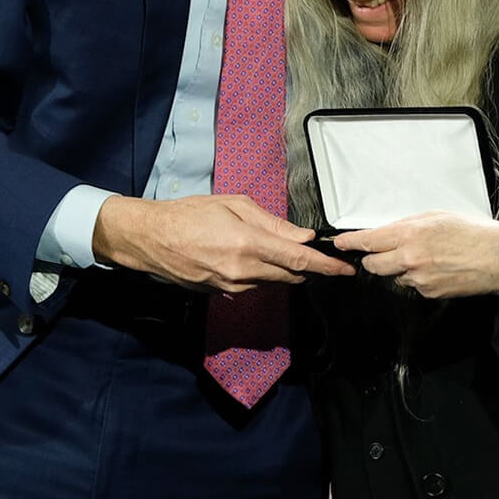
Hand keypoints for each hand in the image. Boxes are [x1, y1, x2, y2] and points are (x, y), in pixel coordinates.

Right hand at [92, 193, 354, 291]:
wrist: (151, 238)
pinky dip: (261, 272)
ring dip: (281, 268)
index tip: (347, 270)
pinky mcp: (221, 293)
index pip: (298, 260)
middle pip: (290, 275)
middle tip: (317, 253)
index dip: (326, 266)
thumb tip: (303, 237)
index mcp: (248, 245)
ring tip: (269, 245)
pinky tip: (247, 255)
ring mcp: (231, 287)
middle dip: (307, 267)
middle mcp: (243, 272)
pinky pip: (253, 285)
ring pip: (272, 281)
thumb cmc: (191, 213)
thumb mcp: (234, 205)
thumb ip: (272, 224)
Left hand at [334, 212, 498, 304]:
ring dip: (399, 268)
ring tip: (426, 257)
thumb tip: (388, 231)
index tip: (340, 243)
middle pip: (373, 265)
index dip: (350, 243)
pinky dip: (418, 278)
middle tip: (380, 252)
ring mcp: (418, 279)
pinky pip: (413, 286)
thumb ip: (408, 224)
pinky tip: (437, 268)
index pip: (368, 241)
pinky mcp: (429, 293)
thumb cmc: (473, 233)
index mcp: (410, 234)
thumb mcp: (436, 216)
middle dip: (372, 259)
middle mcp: (410, 258)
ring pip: (394, 276)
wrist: (498, 258)